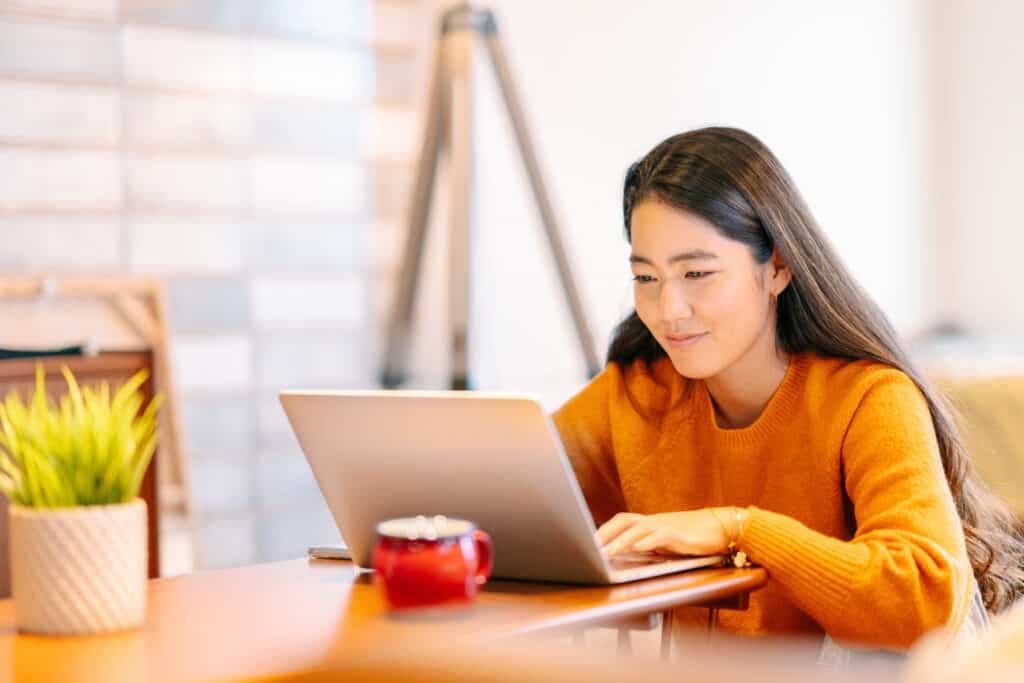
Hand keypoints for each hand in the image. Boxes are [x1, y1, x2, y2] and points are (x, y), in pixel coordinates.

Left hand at [596, 509, 733, 556]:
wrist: (724, 528)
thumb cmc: (697, 537)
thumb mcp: (669, 543)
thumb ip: (652, 546)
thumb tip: (632, 554)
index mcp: (651, 523)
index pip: (622, 521)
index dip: (605, 530)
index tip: (590, 542)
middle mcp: (655, 521)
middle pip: (624, 520)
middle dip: (605, 533)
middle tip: (591, 548)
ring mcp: (667, 526)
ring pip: (638, 528)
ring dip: (620, 541)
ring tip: (606, 553)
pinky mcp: (680, 535)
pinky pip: (659, 536)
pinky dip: (646, 542)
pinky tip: (636, 549)